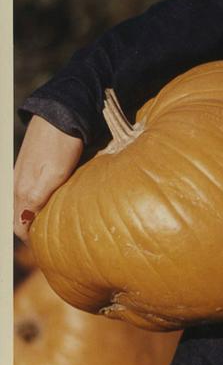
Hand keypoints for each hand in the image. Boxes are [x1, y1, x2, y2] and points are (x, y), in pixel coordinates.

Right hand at [13, 116, 83, 242]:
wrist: (62, 115)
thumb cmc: (60, 145)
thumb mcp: (51, 175)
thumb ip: (34, 200)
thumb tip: (23, 224)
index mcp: (22, 190)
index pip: (18, 226)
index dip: (31, 239)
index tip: (47, 249)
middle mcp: (18, 184)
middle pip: (19, 216)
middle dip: (31, 230)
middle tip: (53, 240)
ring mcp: (25, 174)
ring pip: (24, 204)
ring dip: (35, 216)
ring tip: (54, 224)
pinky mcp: (34, 167)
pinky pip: (31, 192)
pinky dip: (39, 202)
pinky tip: (53, 202)